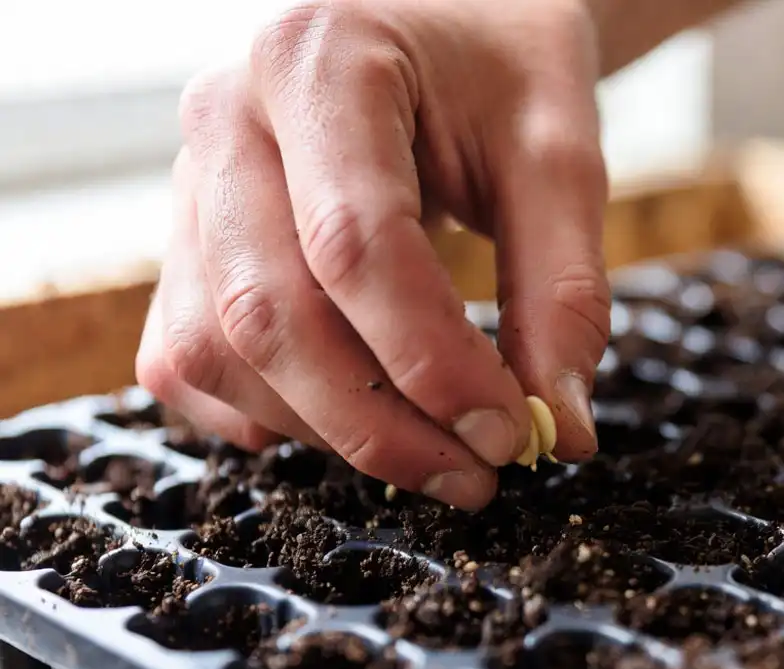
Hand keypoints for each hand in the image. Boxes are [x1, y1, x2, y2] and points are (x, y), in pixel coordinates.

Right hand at [136, 0, 611, 510]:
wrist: (443, 21)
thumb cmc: (502, 73)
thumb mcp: (557, 155)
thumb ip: (563, 292)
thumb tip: (557, 433)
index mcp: (321, 62)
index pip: (356, 244)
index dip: (431, 362)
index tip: (509, 434)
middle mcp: (227, 117)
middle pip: (270, 312)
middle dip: (378, 423)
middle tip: (476, 474)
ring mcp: (190, 180)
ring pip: (218, 347)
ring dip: (327, 431)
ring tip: (431, 452)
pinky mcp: (186, 240)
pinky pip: (185, 356)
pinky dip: (261, 413)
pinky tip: (344, 424)